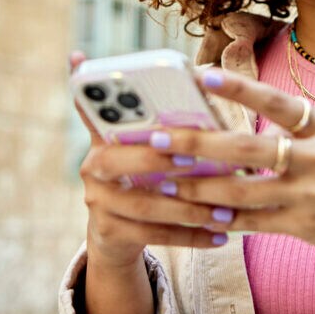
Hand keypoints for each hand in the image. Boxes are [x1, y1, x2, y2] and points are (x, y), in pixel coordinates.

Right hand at [70, 52, 235, 270]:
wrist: (117, 234)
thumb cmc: (145, 177)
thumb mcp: (146, 148)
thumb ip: (165, 123)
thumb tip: (208, 80)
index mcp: (102, 137)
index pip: (90, 109)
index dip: (94, 97)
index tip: (106, 77)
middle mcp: (92, 166)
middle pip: (114, 161)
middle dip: (155, 159)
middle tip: (192, 160)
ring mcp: (97, 201)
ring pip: (141, 204)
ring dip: (186, 208)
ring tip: (223, 210)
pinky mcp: (109, 232)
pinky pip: (152, 235)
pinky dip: (189, 236)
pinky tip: (219, 236)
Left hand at [147, 68, 314, 272]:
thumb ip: (291, 130)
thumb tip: (234, 121)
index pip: (277, 102)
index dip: (240, 89)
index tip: (203, 76)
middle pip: (247, 148)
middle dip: (197, 143)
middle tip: (157, 138)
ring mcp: (311, 194)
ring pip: (242, 191)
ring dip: (198, 186)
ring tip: (165, 180)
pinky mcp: (304, 225)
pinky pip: (252, 222)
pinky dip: (223, 218)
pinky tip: (197, 213)